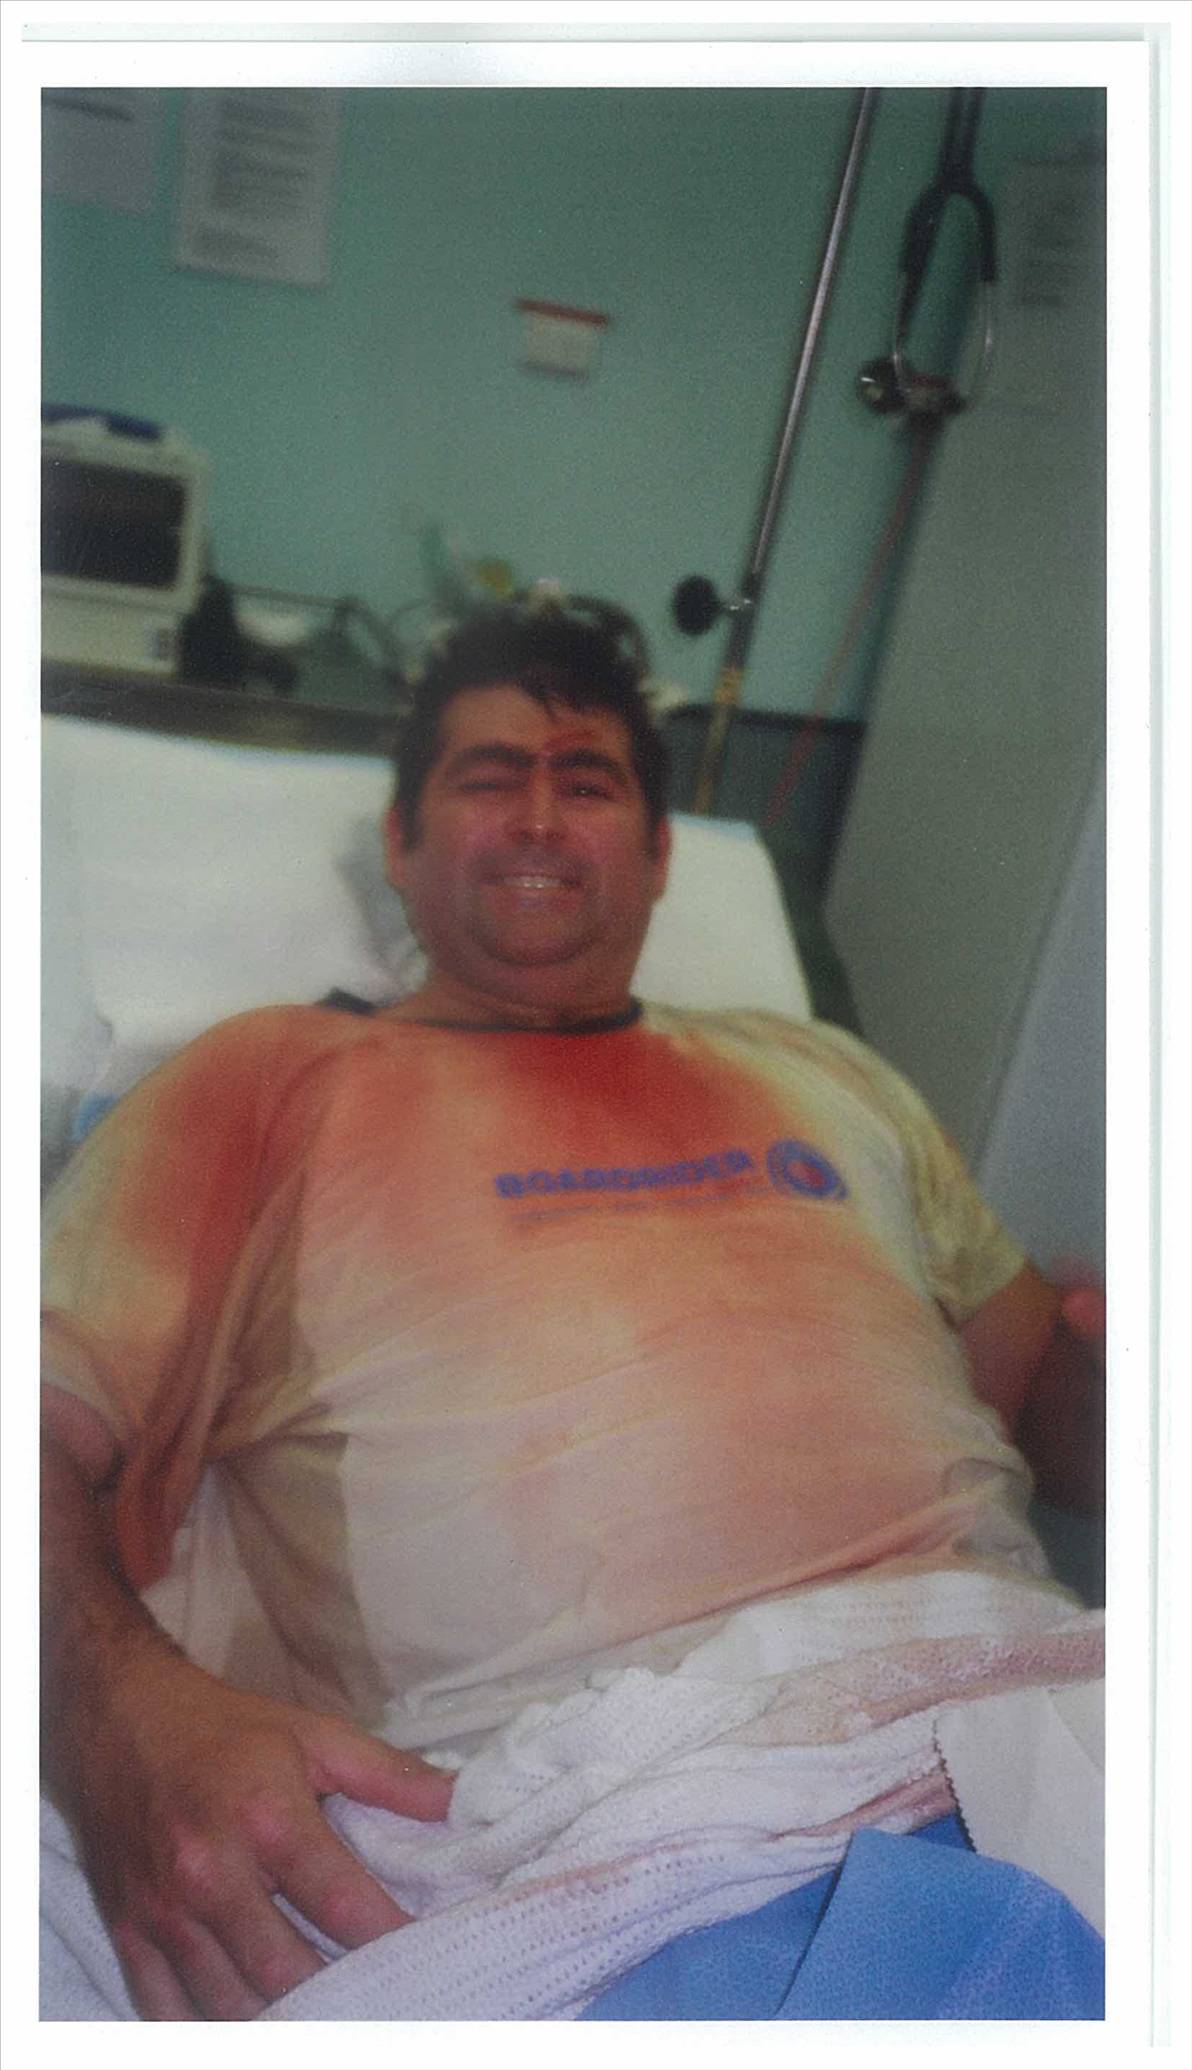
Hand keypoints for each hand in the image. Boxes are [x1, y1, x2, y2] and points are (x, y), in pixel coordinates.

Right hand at [72, 1650, 452, 2020]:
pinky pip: (168, 2013)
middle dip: (341, 1995)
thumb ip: (390, 1777)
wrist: (118, 1716)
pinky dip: (211, 2029)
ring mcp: (163, 1911)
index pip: (342, 1906)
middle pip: (286, 1973)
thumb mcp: (315, 1735)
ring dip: (283, 2021)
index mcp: (265, 1818)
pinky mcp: (128, 1932)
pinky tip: (255, 2024)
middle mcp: (209, 1873)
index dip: (392, 1941)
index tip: (429, 1956)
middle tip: (384, 1999)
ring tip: (330, 2016)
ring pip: (230, 2007)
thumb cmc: (224, 1728)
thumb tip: (459, 1804)